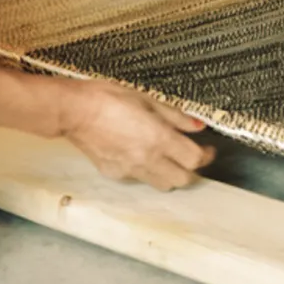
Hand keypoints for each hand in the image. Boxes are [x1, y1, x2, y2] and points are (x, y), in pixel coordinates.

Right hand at [56, 79, 215, 189]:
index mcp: (159, 138)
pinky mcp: (115, 174)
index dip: (206, 155)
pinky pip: (139, 179)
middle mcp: (147, 159)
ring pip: (162, 185)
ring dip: (171, 175)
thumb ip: (175, 116)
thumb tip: (197, 125)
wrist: (74, 111)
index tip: (208, 149)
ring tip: (169, 159)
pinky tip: (142, 156)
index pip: (194, 159)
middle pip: (182, 180)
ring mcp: (130, 170)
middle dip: (192, 170)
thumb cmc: (107, 99)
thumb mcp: (148, 100)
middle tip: (191, 156)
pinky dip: (147, 172)